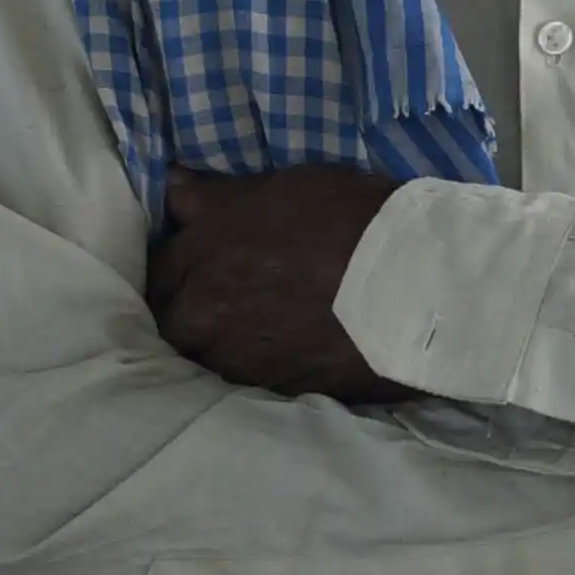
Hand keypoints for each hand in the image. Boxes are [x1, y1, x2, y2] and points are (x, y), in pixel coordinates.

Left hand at [151, 165, 403, 399]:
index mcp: (204, 251)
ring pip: (201, 354)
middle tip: (216, 302)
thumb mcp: (286, 186)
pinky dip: (248, 366)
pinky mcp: (271, 388)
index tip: (196, 265)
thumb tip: (174, 187)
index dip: (177, 265)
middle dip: (184, 310)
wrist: (414, 282)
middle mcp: (206, 309)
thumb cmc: (353, 218)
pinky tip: (273, 353)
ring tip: (244, 332)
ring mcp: (236, 355)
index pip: (159, 266)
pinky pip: (240, 378)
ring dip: (212, 343)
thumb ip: (219, 195)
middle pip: (170, 319)